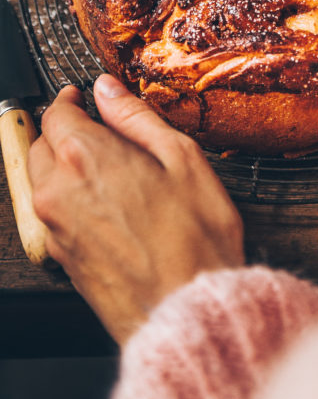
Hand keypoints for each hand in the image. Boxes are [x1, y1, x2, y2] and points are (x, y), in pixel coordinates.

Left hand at [28, 76, 244, 343]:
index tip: (84, 98)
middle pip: (41, 147)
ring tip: (108, 172)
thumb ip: (137, 117)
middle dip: (64, 134)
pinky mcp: (62, 259)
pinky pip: (55, 217)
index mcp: (84, 157)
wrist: (188, 309)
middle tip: (98, 133)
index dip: (71, 100)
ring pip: (44, 183)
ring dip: (64, 169)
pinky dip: (72, 203)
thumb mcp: (183, 158)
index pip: (56, 112)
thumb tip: (108, 89)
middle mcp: (58, 192)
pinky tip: (111, 209)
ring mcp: (55, 230)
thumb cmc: (194, 238)